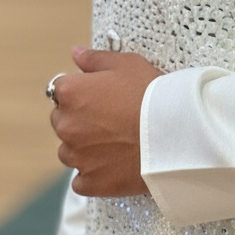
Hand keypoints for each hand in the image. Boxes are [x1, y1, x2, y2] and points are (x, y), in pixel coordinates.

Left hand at [50, 47, 163, 197]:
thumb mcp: (125, 64)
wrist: (174, 132)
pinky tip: (113, 164)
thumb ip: (95, 59)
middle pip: (62, 120)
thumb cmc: (150, 92)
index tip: (100, 95)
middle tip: (110, 117)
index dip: (80, 91)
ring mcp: (76, 157)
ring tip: (114, 141)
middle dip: (79, 118)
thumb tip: (75, 53)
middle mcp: (66, 125)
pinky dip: (92, 174)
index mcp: (70, 93)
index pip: (60, 90)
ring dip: (83, 147)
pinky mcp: (90, 182)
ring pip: (69, 151)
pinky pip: (81, 180)